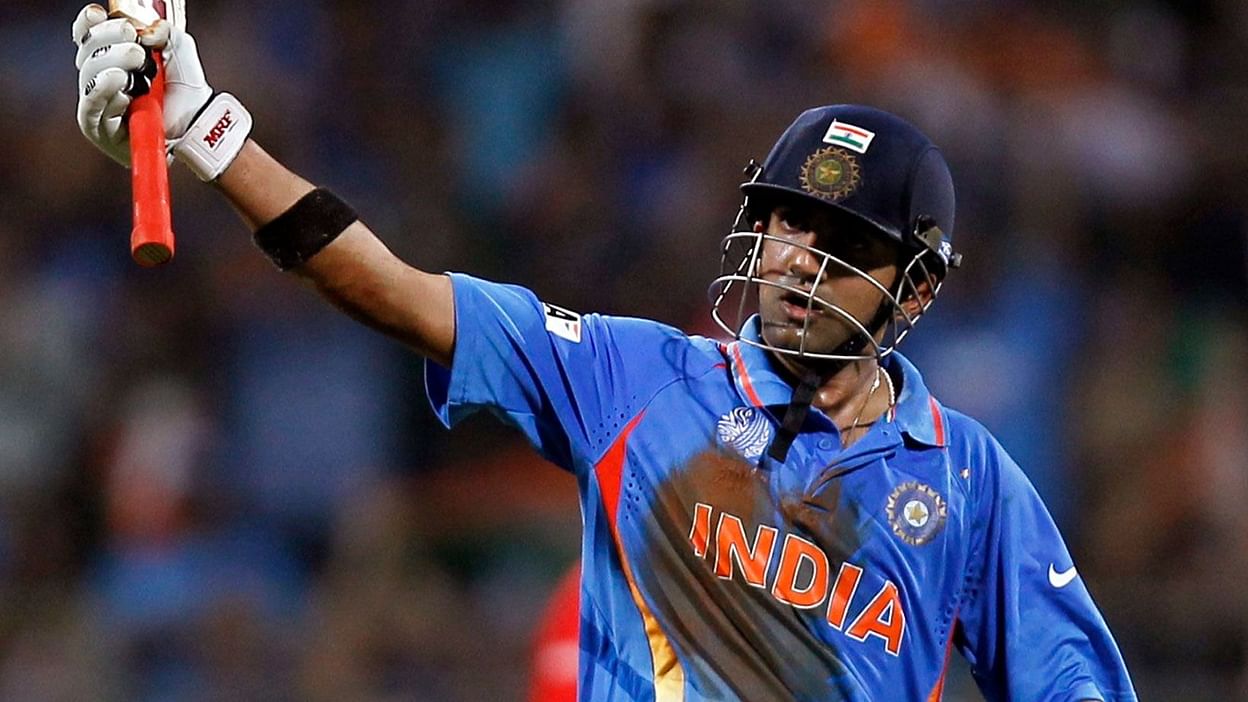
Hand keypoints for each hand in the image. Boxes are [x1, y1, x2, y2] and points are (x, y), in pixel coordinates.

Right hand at [72, 3, 212, 166]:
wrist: (197, 121)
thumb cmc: (184, 87)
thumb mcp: (178, 48)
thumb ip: (162, 29)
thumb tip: (142, 31)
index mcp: (110, 56)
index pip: (85, 35)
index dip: (88, 23)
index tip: (99, 14)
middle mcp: (98, 78)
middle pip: (86, 52)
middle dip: (108, 40)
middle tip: (137, 49)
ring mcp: (97, 103)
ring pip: (88, 75)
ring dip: (113, 64)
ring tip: (138, 64)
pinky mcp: (99, 128)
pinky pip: (91, 105)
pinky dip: (105, 90)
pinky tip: (122, 85)